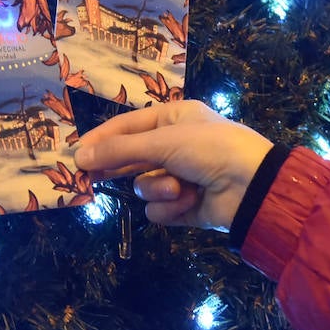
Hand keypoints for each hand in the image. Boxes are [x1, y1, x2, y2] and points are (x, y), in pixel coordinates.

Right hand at [75, 100, 272, 230]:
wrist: (254, 187)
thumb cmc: (210, 149)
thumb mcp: (163, 141)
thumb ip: (119, 150)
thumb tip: (79, 155)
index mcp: (174, 119)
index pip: (127, 126)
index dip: (101, 139)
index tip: (76, 154)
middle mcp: (177, 146)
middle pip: (133, 158)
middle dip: (119, 168)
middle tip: (88, 178)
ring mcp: (181, 177)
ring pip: (145, 187)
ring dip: (158, 188)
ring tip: (178, 188)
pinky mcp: (186, 206)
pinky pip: (160, 209)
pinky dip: (171, 208)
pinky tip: (189, 202)